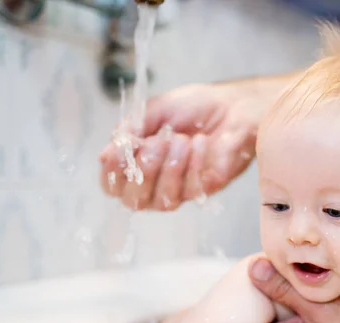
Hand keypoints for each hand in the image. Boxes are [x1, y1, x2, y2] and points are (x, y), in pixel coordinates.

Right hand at [98, 77, 290, 210]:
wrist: (234, 104)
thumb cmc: (193, 107)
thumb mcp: (154, 111)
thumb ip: (130, 132)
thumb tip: (106, 155)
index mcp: (139, 163)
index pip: (113, 186)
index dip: (112, 174)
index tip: (120, 150)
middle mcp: (157, 183)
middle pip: (134, 201)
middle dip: (143, 171)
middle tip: (158, 142)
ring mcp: (183, 189)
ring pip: (164, 201)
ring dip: (169, 169)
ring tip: (182, 139)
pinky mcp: (208, 189)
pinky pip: (193, 192)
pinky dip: (194, 166)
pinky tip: (202, 143)